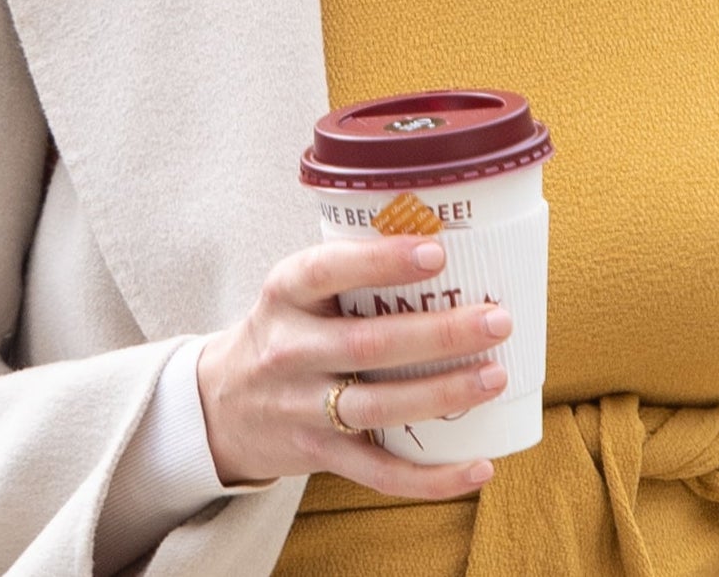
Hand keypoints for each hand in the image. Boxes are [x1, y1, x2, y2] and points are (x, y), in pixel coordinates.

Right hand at [194, 236, 513, 496]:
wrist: (221, 405)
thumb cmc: (285, 333)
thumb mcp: (297, 292)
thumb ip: (351, 272)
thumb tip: (449, 241)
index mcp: (285, 295)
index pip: (326, 271)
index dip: (381, 262)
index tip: (436, 252)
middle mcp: (289, 351)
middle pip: (368, 345)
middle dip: (438, 334)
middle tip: (497, 319)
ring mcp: (302, 408)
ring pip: (379, 408)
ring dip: (442, 394)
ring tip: (495, 376)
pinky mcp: (319, 454)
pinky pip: (380, 472)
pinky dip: (431, 477)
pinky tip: (479, 465)